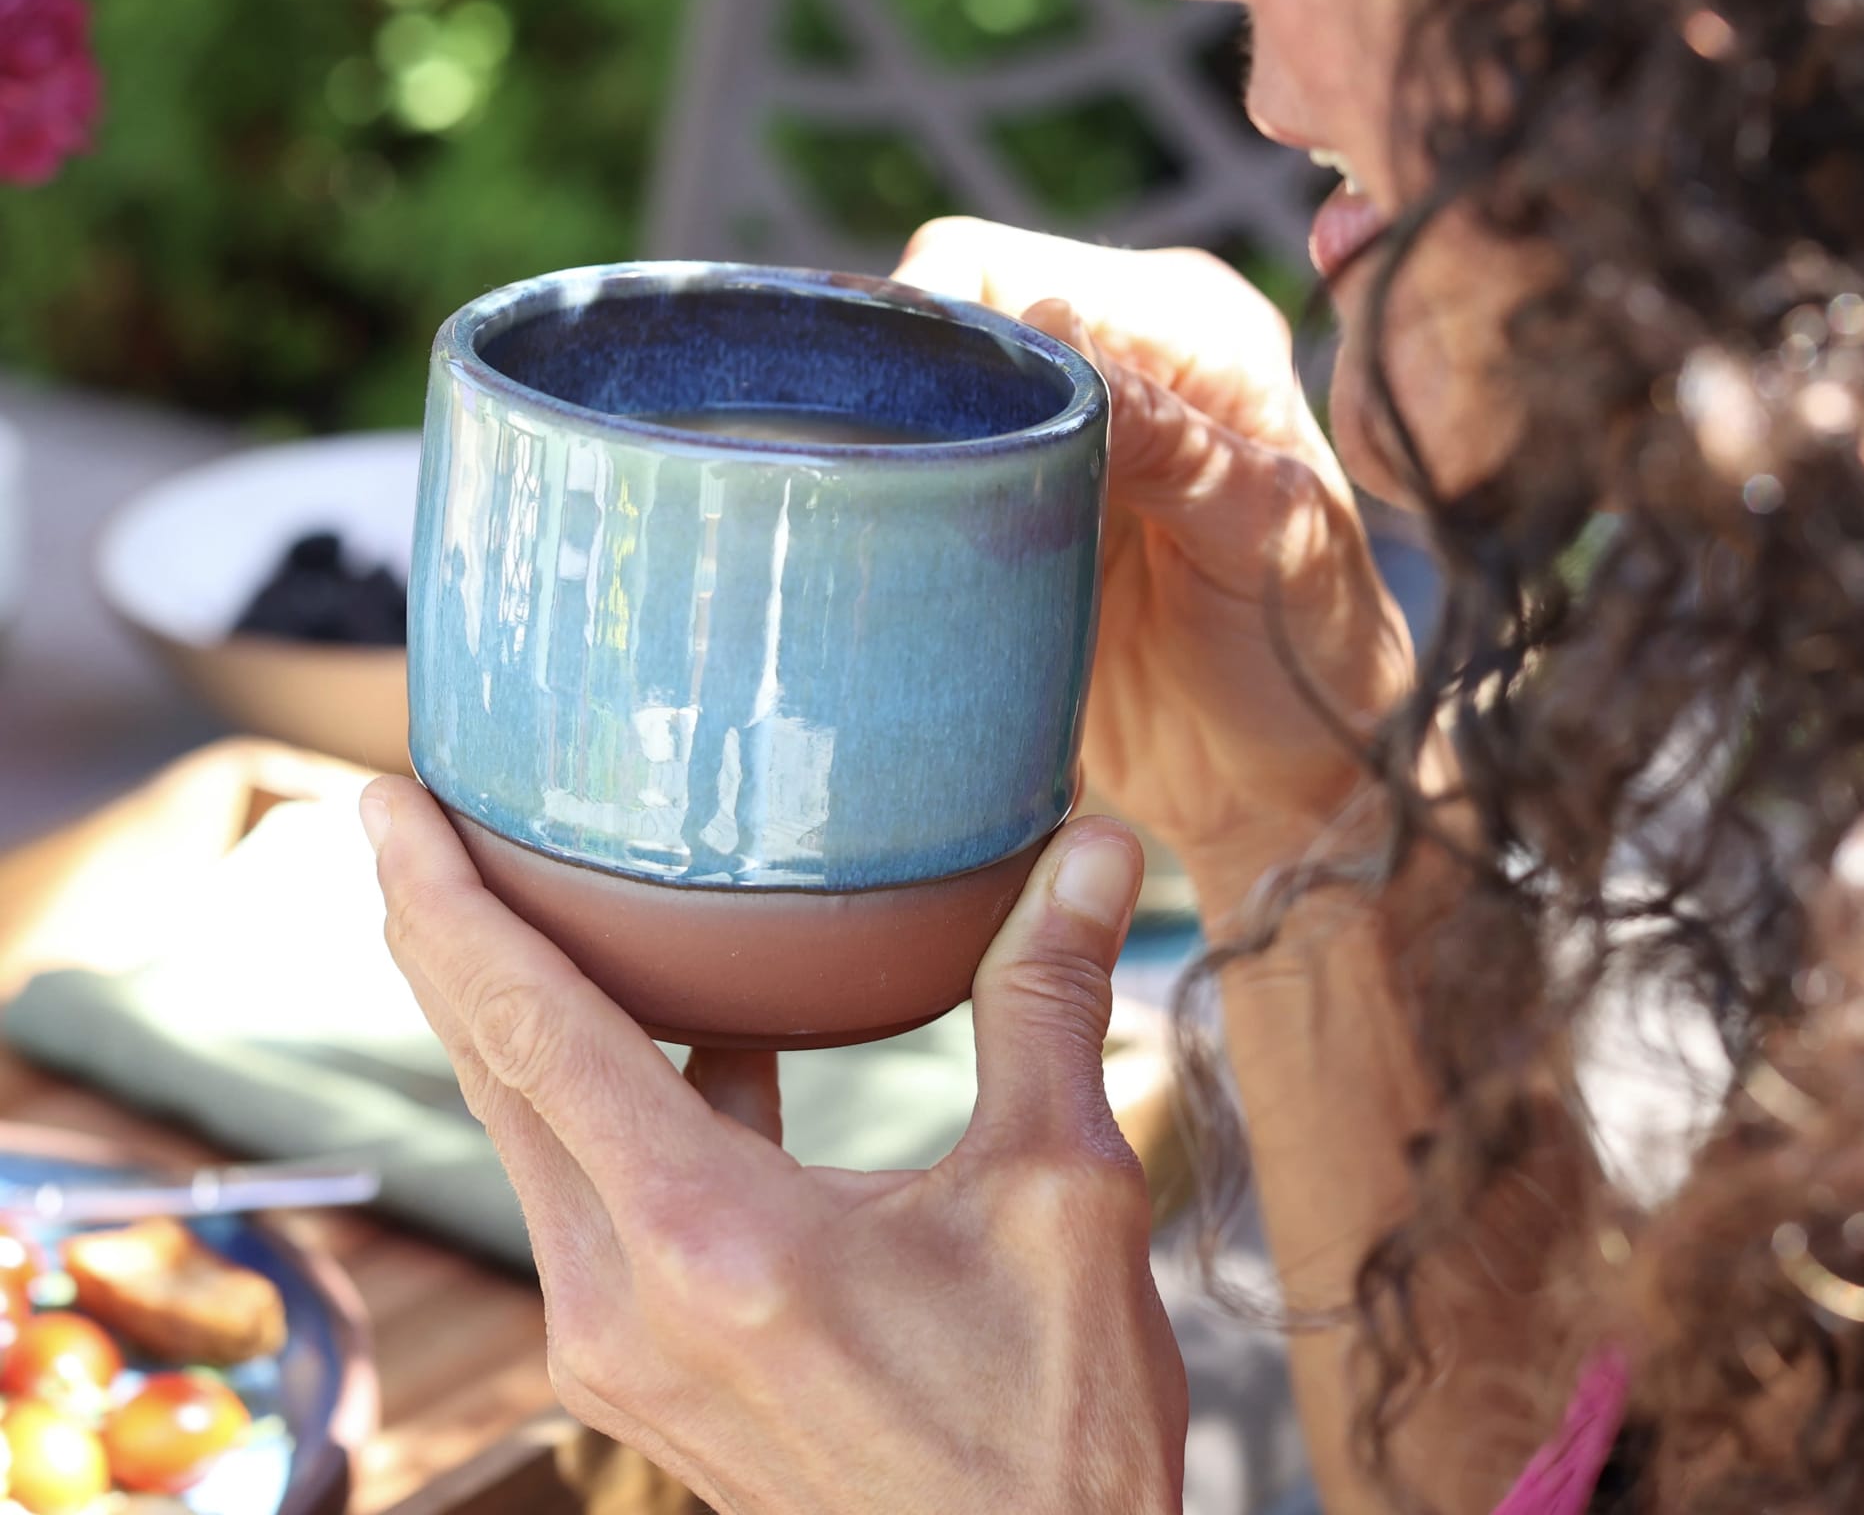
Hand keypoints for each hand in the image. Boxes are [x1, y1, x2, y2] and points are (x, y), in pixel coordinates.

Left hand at [365, 776, 1187, 1514]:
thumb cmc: (1050, 1430)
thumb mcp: (1063, 1195)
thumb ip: (1049, 1003)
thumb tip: (1100, 844)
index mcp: (712, 1242)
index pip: (532, 1031)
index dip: (449, 903)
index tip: (391, 805)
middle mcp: (628, 1298)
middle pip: (493, 1074)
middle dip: (440, 935)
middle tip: (412, 817)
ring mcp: (621, 1349)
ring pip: (529, 1138)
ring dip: (513, 1016)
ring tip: (532, 906)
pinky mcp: (644, 1373)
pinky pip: (586, 1197)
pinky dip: (602, 1100)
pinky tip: (702, 1043)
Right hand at [897, 219, 1413, 912]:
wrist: (1290, 784)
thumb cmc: (1314, 658)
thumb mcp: (1265, 539)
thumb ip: (1175, 444)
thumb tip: (1062, 346)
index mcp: (1188, 328)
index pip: (1005, 274)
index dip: (933, 332)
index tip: (901, 420)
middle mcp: (1112, 360)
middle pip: (942, 329)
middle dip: (896, 395)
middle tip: (877, 488)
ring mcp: (1052, 439)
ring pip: (915, 404)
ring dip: (887, 456)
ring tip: (874, 528)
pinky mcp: (1010, 517)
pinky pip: (917, 484)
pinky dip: (893, 508)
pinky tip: (884, 555)